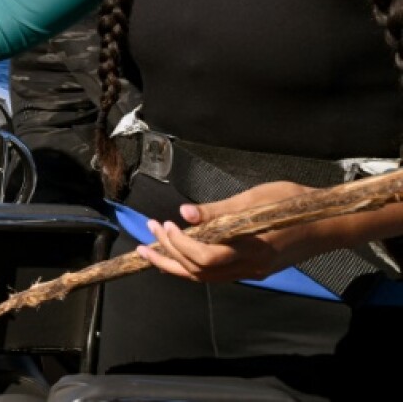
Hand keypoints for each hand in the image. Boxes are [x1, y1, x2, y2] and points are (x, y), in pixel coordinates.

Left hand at [138, 181, 315, 282]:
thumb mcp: (255, 199)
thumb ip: (218, 210)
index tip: (164, 224)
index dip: (179, 244)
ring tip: (152, 248)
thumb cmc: (294, 205)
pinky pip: (216, 275)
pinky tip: (179, 254)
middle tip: (147, 234)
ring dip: (175, 264)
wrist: (328, 224)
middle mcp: (249, 267)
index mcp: (250, 249)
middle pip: (198, 272)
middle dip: (167, 255)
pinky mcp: (254, 270)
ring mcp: (252, 272)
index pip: (204, 257)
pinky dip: (192, 266)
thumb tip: (185, 213)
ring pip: (205, 277)